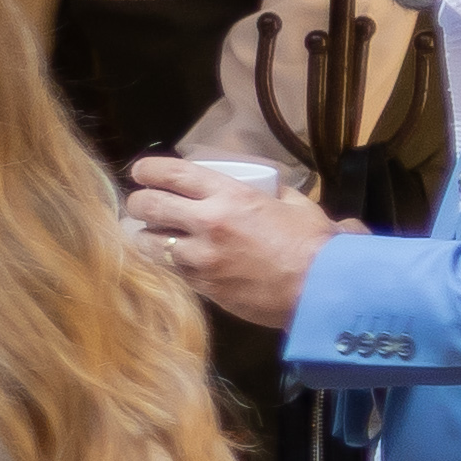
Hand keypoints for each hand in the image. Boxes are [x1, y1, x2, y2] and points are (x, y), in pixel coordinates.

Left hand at [122, 159, 337, 332]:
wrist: (322, 290)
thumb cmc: (315, 244)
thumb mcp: (295, 205)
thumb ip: (274, 193)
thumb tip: (267, 188)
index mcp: (230, 195)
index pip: (173, 174)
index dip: (148, 170)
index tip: (140, 172)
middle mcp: (207, 222)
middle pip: (148, 206)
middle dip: (138, 203)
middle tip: (141, 204)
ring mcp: (201, 258)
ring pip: (149, 243)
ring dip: (146, 237)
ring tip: (151, 235)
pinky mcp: (202, 286)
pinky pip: (171, 270)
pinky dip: (168, 263)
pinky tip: (173, 260)